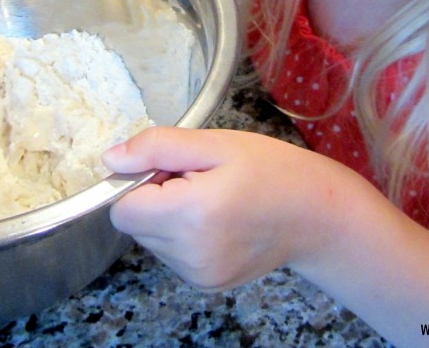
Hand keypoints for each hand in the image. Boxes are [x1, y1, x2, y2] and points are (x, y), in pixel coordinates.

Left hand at [102, 127, 339, 290]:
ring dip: (169, 218)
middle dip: (156, 199)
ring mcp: (198, 275)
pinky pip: (171, 255)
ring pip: (152, 240)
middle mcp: (190, 253)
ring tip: (212, 200)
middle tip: (200, 181)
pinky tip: (217, 222)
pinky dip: (183, 237)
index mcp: (190, 214)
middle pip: (136, 225)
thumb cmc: (271, 170)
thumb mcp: (215, 143)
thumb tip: (111, 160)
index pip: (122, 208)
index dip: (141, 183)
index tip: (175, 170)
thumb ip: (158, 147)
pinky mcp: (205, 284)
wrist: (317, 215)